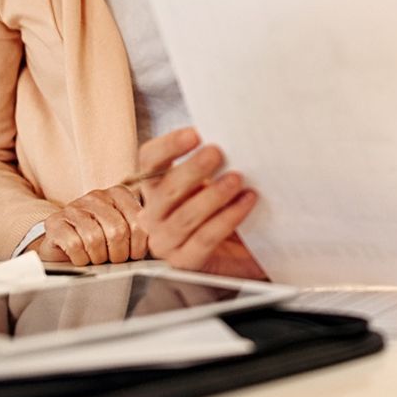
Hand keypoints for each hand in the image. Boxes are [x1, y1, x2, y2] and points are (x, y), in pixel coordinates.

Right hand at [30, 186, 146, 266]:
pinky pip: (74, 245)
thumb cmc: (101, 241)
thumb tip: (158, 239)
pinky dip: (81, 258)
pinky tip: (82, 258)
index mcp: (119, 194)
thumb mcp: (126, 232)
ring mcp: (74, 207)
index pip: (139, 221)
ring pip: (95, 239)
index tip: (134, 254)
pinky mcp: (55, 222)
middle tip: (115, 260)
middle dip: (119, 254)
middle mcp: (96, 196)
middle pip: (117, 231)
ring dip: (99, 257)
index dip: (139, 245)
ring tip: (98, 258)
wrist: (65, 245)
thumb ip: (142, 231)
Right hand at [132, 127, 265, 278]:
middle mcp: (153, 214)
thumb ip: (214, 162)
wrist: (241, 252)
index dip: (169, 146)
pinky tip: (246, 202)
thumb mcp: (214, 180)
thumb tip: (231, 136)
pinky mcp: (184, 263)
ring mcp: (166, 242)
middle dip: (192, 169)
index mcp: (156, 186)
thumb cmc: (223, 208)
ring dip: (212, 196)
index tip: (194, 134)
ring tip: (236, 179)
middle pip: (165, 190)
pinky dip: (227, 219)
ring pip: (184, 217)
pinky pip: (204, 239)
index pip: (150, 161)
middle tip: (217, 153)